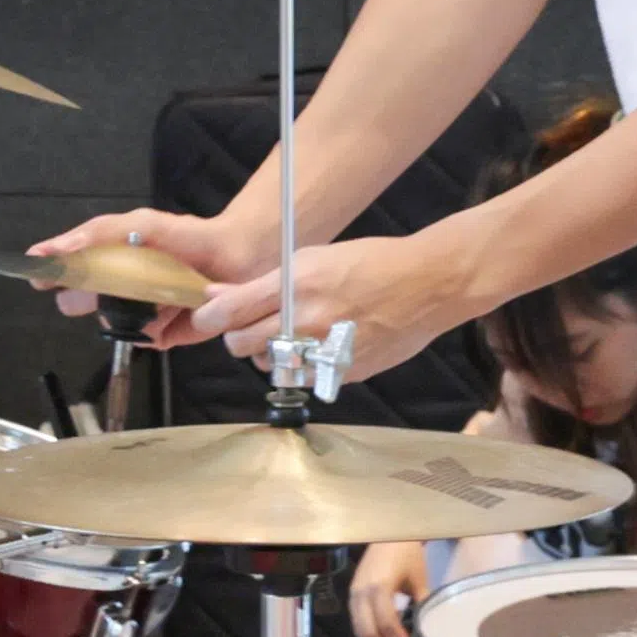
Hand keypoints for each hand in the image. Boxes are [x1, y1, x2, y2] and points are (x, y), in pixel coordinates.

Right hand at [33, 203, 272, 344]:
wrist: (237, 260)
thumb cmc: (188, 238)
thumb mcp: (141, 225)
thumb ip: (98, 233)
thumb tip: (56, 250)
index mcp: (103, 259)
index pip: (63, 270)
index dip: (48, 274)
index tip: (35, 277)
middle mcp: (112, 289)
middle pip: (76, 303)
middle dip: (87, 296)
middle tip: (117, 283)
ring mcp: (134, 315)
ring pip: (111, 324)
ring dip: (133, 310)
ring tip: (164, 291)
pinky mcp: (158, 336)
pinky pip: (141, 339)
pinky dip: (157, 327)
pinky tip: (175, 310)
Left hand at [182, 226, 489, 374]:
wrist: (428, 284)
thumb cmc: (371, 263)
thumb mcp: (312, 259)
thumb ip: (261, 284)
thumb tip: (215, 295)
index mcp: (296, 284)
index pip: (229, 312)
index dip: (209, 318)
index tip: (207, 318)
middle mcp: (307, 320)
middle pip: (240, 344)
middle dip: (237, 337)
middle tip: (249, 327)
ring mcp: (326, 350)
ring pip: (269, 365)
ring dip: (269, 353)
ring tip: (293, 333)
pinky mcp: (343, 373)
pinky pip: (303, 377)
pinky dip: (301, 366)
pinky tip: (319, 346)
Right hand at [350, 540, 424, 636]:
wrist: (388, 535)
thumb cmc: (406, 555)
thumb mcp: (419, 580)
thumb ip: (421, 604)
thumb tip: (427, 629)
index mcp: (380, 587)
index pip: (387, 622)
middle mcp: (362, 592)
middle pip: (368, 631)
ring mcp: (354, 593)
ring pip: (359, 629)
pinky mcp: (352, 594)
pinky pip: (357, 620)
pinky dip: (369, 632)